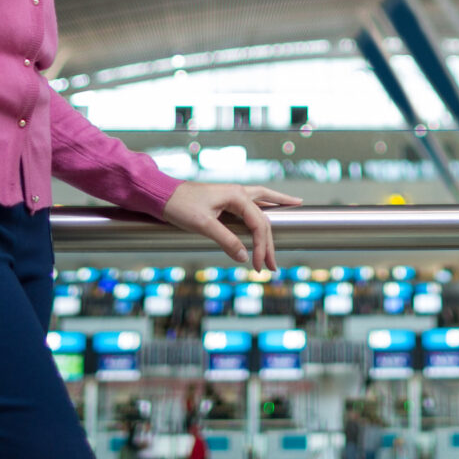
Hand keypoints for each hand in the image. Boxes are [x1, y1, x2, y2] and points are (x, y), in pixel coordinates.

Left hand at [162, 182, 300, 272]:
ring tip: (296, 207)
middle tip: (273, 266)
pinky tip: (272, 206)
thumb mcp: (203, 225)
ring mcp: (233, 194)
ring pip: (262, 204)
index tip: (258, 266)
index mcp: (236, 195)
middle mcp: (239, 192)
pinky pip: (253, 202)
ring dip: (273, 218)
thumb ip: (226, 240)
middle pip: (263, 218)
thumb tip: (244, 257)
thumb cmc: (180, 206)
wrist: (162, 194)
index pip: (258, 224)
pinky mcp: (227, 199)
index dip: (261, 247)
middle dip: (269, 242)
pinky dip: (265, 205)